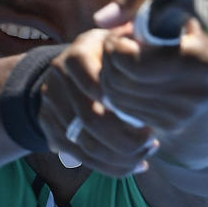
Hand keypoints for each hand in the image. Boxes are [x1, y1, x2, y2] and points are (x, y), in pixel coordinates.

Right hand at [36, 29, 158, 176]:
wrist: (69, 72)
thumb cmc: (108, 56)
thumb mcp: (119, 40)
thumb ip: (135, 40)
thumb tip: (158, 39)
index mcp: (77, 53)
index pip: (91, 78)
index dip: (117, 100)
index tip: (148, 116)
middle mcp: (57, 78)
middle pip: (90, 118)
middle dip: (125, 138)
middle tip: (152, 142)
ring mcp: (50, 105)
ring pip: (85, 143)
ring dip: (120, 156)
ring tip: (146, 155)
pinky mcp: (49, 128)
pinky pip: (80, 156)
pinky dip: (110, 166)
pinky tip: (134, 164)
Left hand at [95, 0, 207, 163]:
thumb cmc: (198, 16)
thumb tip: (100, 20)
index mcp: (199, 59)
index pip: (133, 64)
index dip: (116, 45)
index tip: (122, 32)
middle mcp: (194, 93)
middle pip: (121, 84)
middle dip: (109, 60)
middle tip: (117, 43)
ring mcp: (184, 114)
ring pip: (119, 101)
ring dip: (112, 75)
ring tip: (125, 57)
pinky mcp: (173, 124)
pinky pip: (127, 112)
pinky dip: (121, 91)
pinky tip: (133, 74)